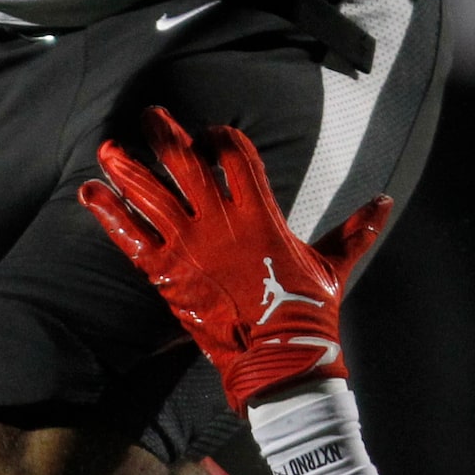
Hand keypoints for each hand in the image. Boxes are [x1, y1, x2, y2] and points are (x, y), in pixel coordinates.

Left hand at [79, 106, 390, 413]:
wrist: (278, 361)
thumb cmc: (307, 311)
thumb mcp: (334, 265)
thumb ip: (355, 229)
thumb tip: (385, 202)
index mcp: (260, 212)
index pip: (235, 154)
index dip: (221, 137)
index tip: (211, 131)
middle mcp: (220, 220)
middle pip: (186, 162)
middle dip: (164, 134)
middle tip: (148, 114)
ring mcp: (189, 246)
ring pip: (151, 194)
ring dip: (127, 167)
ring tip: (108, 146)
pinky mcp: (166, 275)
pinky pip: (130, 238)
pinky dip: (108, 214)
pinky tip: (88, 194)